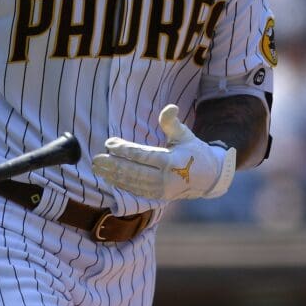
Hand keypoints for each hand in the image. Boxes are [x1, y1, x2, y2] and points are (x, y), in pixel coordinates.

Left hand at [92, 104, 236, 199]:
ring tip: (98, 168)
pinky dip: (122, 185)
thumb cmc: (194, 151)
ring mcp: (161, 191)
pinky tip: (109, 178)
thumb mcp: (185, 134)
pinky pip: (137, 191)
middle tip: (96, 158)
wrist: (209, 177)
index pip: (142, 156)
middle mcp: (165, 179)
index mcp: (171, 162)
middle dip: (112, 165)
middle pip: (133, 172)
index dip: (123, 150)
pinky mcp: (159, 197)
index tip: (109, 143)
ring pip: (132, 183)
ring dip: (113, 176)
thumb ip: (172, 123)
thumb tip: (169, 107)